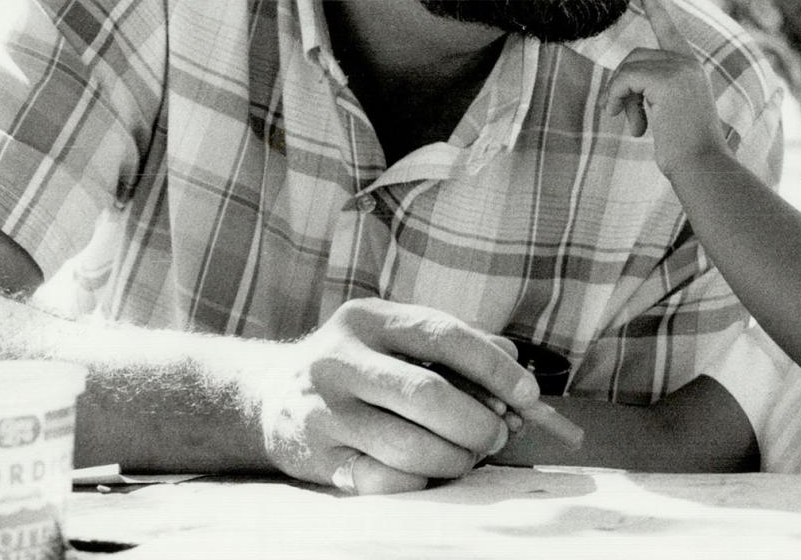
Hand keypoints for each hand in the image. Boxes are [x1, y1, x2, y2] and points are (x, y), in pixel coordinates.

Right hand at [257, 299, 540, 493]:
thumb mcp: (397, 336)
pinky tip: (425, 472)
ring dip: (454, 459)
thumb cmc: (361, 364)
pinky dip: (419, 482)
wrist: (272, 394)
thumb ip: (456, 343)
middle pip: (428, 395)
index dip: (493, 366)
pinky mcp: (316, 457)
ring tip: (467, 456)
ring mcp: (324, 410)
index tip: (528, 394)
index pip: (443, 335)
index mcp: (369, 319)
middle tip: (497, 436)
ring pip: (408, 446)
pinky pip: (383, 481)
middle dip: (477, 422)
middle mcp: (340, 359)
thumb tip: (513, 363)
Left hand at [604, 0, 731, 175]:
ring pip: (629, 68)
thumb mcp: (669, 117)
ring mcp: (681, 70)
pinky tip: (633, 125)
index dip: (658, 11)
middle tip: (625, 119)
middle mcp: (689, 65)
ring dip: (619, 97)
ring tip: (632, 126)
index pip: (671, 33)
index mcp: (692, 71)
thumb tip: (621, 92)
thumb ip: (654, 96)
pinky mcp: (669, 80)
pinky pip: (627, 78)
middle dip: (623, 88)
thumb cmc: (687, 153)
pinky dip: (618, 98)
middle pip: (636, 57)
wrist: (703, 167)